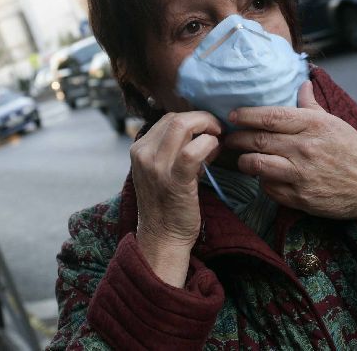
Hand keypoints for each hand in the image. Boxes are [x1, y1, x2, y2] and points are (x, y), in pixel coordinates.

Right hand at [130, 111, 221, 285]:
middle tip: (217, 131)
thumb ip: (175, 149)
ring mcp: (156, 167)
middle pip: (175, 118)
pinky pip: (192, 151)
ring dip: (206, 127)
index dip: (192, 118)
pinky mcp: (173, 180)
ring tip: (217, 139)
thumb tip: (204, 131)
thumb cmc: (166, 204)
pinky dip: (208, 144)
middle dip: (202, 119)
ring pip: (182, 126)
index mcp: (139, 149)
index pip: (167, 119)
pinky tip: (215, 150)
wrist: (162, 238)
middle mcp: (144, 154)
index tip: (207, 129)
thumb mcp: (161, 170)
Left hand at [223, 81, 356, 243]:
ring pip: (257, 166)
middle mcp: (305, 148)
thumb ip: (312, 106)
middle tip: (228, 138)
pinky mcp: (301, 198)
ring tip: (242, 159)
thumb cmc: (356, 152)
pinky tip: (264, 177)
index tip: (233, 116)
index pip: (270, 117)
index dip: (246, 115)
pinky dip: (262, 182)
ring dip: (244, 162)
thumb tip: (301, 84)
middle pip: (258, 141)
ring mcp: (302, 175)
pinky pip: (269, 189)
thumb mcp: (336, 123)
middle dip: (237, 139)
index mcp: (314, 125)